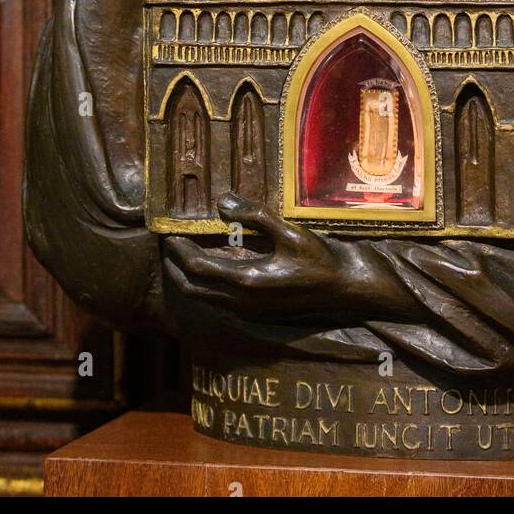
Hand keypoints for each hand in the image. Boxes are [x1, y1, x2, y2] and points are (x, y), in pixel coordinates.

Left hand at [162, 195, 366, 324]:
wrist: (344, 287)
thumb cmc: (319, 258)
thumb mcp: (289, 231)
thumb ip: (255, 215)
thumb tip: (222, 202)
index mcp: (246, 281)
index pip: (197, 268)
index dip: (179, 250)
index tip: (169, 232)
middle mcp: (241, 302)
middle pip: (192, 288)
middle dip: (175, 267)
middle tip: (169, 244)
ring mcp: (247, 311)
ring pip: (203, 297)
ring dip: (188, 276)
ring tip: (184, 252)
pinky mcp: (255, 312)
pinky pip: (217, 300)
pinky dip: (205, 283)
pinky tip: (212, 265)